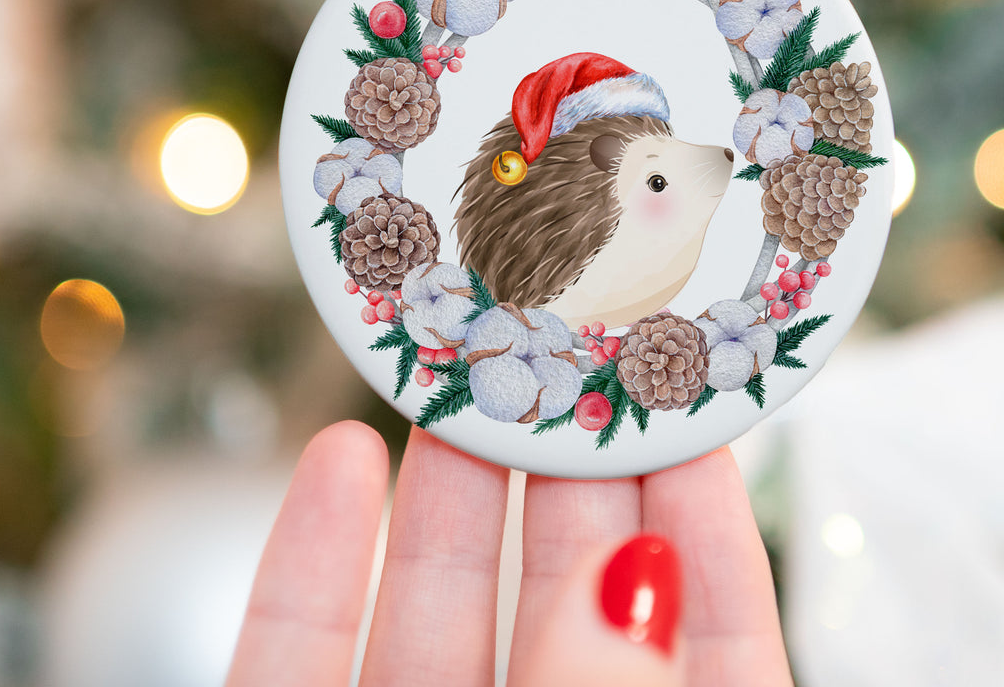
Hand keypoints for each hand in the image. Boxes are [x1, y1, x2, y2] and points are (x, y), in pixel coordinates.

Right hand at [226, 422, 791, 685]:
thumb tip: (630, 578)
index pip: (706, 642)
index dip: (706, 523)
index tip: (692, 405)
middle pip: (563, 601)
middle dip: (566, 469)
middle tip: (567, 347)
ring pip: (432, 614)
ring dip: (444, 488)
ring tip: (458, 368)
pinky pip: (297, 660)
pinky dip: (312, 562)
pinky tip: (338, 461)